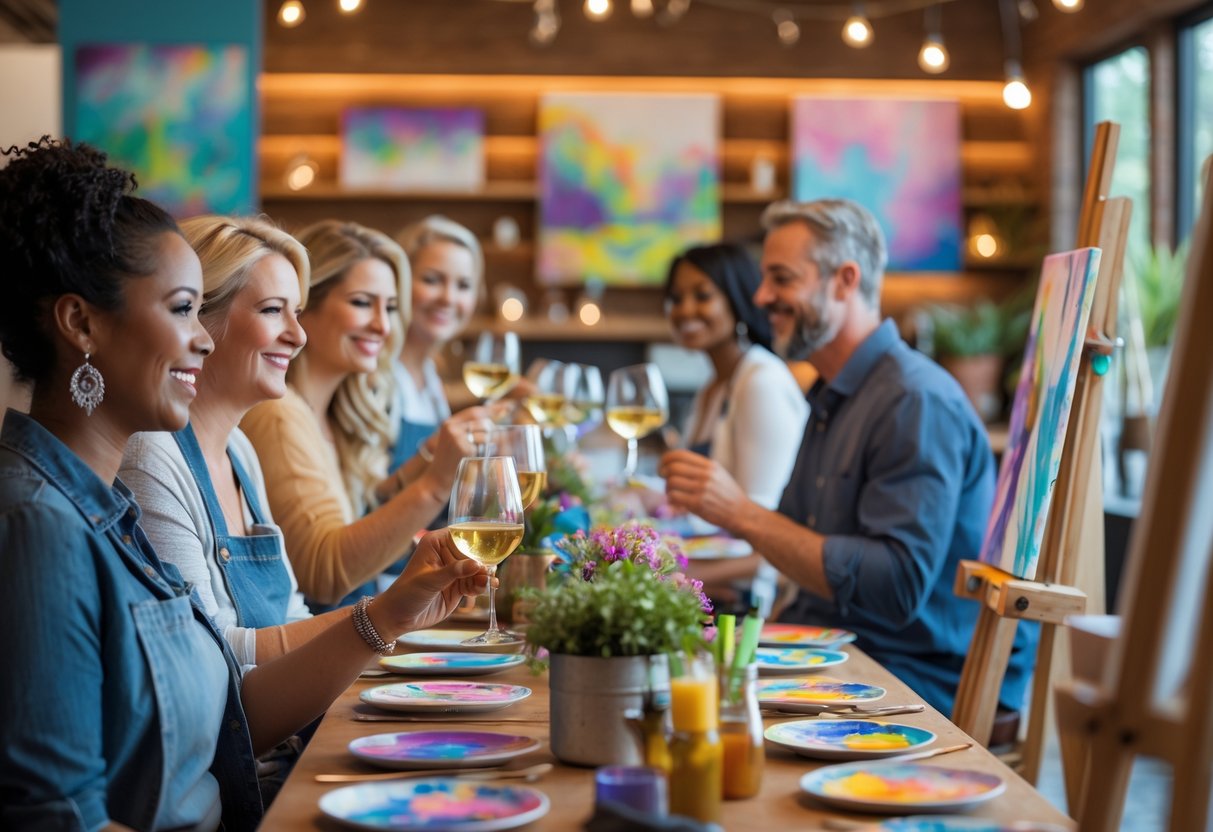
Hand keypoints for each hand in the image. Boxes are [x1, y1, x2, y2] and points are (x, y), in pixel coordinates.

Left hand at [374, 530, 490, 634]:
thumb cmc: (407, 593)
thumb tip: (477, 564)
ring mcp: (454, 571)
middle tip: (491, 570)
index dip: (478, 537)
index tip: (492, 544)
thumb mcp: (429, 580)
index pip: (462, 534)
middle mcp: (447, 554)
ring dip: (485, 575)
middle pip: (474, 552)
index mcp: (436, 543)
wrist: (399, 617)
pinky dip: (482, 586)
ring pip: (477, 569)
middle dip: (484, 560)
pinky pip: (475, 583)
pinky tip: (485, 588)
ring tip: (488, 583)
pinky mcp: (458, 586)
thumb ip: (453, 572)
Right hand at [421, 408, 490, 493]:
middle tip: (496, 438)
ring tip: (479, 453)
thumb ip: (467, 430)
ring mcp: (457, 438)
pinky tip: (475, 459)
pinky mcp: (464, 449)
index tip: (508, 406)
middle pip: (483, 421)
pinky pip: (483, 447)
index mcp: (449, 423)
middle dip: (492, 429)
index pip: (475, 411)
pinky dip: (484, 453)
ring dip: (489, 443)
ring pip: (486, 434)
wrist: (435, 481)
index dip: (493, 409)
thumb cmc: (448, 463)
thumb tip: (492, 423)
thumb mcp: (453, 441)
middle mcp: (452, 427)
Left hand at [660, 449, 749, 531]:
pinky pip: (674, 497)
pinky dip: (671, 500)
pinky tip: (676, 503)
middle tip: (664, 480)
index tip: (662, 467)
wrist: (741, 513)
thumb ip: (698, 468)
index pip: (679, 455)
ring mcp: (702, 489)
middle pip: (672, 467)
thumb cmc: (726, 494)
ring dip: (667, 488)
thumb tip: (672, 464)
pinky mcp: (698, 504)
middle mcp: (706, 475)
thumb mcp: (717, 474)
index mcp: (709, 465)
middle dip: (663, 473)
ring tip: (673, 493)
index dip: (665, 459)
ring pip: (671, 482)